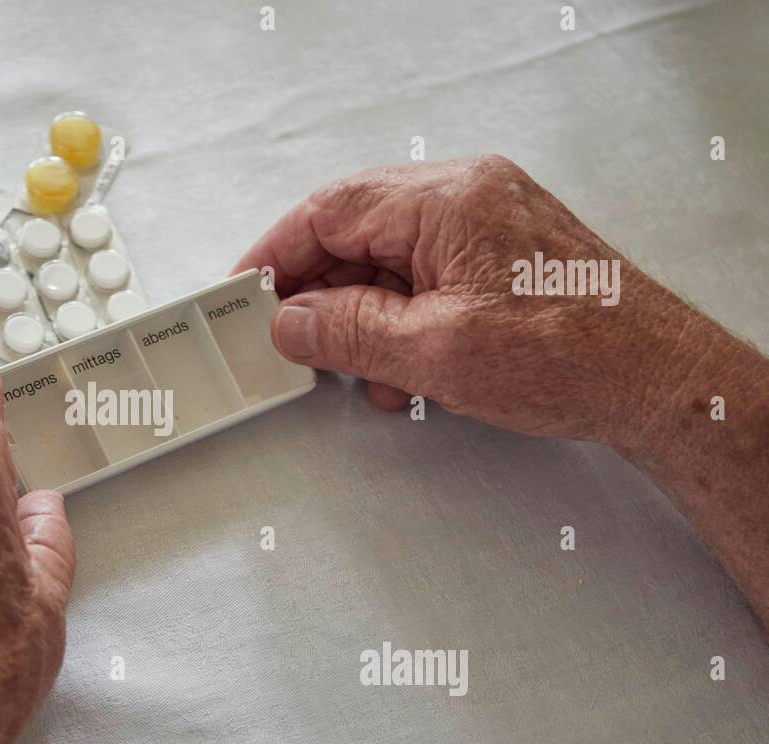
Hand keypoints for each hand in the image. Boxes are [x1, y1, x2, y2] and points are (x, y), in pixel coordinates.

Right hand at [237, 155, 768, 626]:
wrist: (661, 382)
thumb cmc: (574, 357)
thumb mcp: (434, 353)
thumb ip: (348, 332)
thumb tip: (293, 321)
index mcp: (447, 200)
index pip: (330, 210)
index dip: (278, 254)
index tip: (245, 291)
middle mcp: (468, 198)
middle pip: (358, 233)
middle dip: (322, 295)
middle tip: (292, 341)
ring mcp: (488, 225)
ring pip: (391, 262)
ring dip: (365, 320)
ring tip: (365, 374)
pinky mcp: (503, 258)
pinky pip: (428, 279)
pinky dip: (404, 324)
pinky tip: (406, 373)